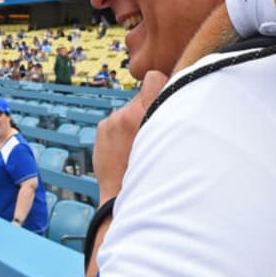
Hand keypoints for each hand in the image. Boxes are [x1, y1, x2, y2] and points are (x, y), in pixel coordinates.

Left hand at [94, 70, 167, 205]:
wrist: (124, 198)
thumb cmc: (156, 173)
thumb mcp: (173, 143)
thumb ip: (171, 114)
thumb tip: (172, 92)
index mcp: (146, 113)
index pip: (154, 78)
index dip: (162, 86)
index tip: (166, 99)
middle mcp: (125, 114)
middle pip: (142, 97)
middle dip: (148, 109)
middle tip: (154, 131)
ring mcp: (111, 122)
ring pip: (129, 110)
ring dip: (134, 122)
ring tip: (140, 145)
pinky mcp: (102, 129)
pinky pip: (117, 121)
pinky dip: (122, 131)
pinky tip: (127, 149)